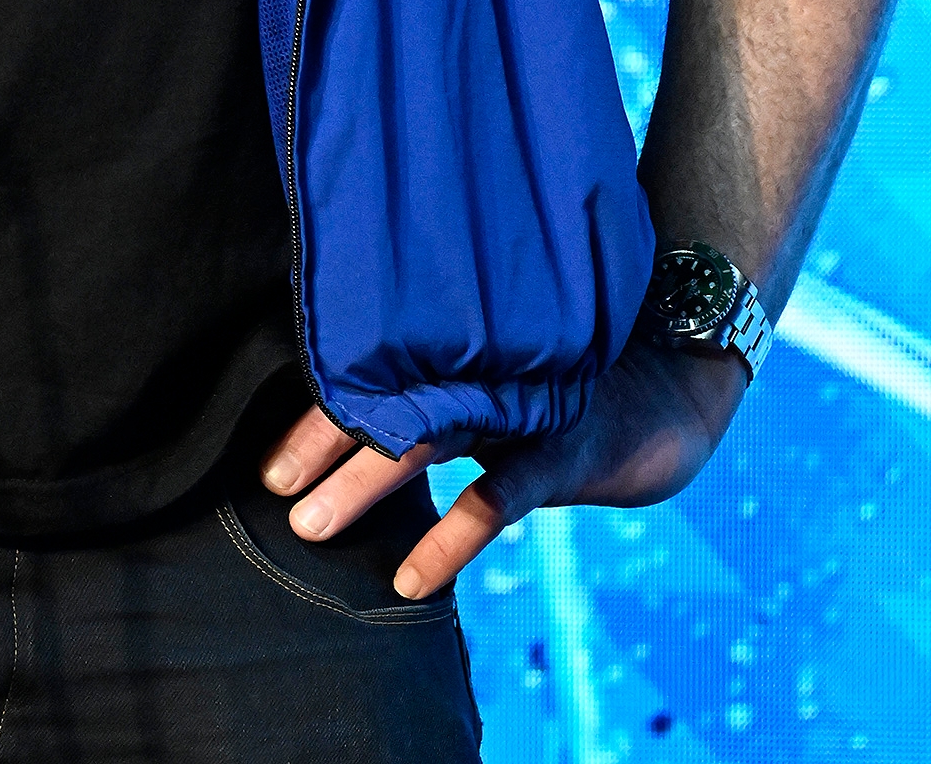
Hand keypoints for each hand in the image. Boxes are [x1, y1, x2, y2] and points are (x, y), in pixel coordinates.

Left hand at [261, 340, 748, 598]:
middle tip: (272, 483)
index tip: (269, 459)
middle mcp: (474, 371)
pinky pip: (494, 500)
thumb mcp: (493, 376)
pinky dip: (448, 539)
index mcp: (452, 349)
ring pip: (424, 440)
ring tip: (310, 525)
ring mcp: (513, 407)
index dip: (315, 412)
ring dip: (364, 484)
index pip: (368, 371)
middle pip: (383, 400)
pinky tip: (410, 580)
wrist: (661, 394)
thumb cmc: (557, 386)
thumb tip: (351, 419)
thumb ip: (433, 384)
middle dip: (322, 443)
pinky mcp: (554, 451)